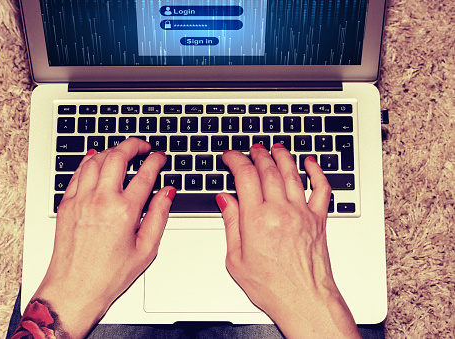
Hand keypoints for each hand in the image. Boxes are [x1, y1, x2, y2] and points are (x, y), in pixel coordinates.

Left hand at [31, 138, 174, 337]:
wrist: (74, 289)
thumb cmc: (108, 275)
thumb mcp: (146, 249)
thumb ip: (159, 215)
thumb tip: (167, 193)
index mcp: (124, 211)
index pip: (145, 174)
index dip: (155, 160)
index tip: (159, 156)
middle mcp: (101, 200)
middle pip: (118, 156)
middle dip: (133, 145)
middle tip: (142, 146)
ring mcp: (81, 200)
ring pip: (96, 159)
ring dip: (111, 150)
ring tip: (121, 152)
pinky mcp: (67, 204)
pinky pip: (78, 173)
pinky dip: (89, 161)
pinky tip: (95, 159)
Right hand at [216, 143, 360, 338]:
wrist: (304, 301)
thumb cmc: (271, 286)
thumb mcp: (236, 259)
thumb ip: (231, 223)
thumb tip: (225, 200)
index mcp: (256, 219)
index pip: (245, 176)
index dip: (236, 160)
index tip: (230, 156)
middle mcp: (280, 211)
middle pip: (268, 169)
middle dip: (257, 154)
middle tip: (252, 149)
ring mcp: (302, 213)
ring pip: (292, 173)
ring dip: (282, 156)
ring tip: (275, 147)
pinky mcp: (318, 219)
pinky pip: (321, 189)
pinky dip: (317, 172)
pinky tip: (310, 163)